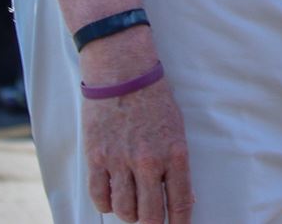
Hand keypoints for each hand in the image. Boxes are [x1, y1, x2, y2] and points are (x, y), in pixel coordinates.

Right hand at [79, 30, 191, 223]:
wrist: (122, 72)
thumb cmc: (155, 99)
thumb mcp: (177, 129)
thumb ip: (178, 164)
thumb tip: (184, 197)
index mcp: (175, 153)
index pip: (181, 202)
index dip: (180, 223)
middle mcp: (148, 161)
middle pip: (150, 214)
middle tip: (152, 222)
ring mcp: (120, 161)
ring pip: (124, 210)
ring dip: (130, 215)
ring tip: (133, 208)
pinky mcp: (97, 158)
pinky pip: (100, 197)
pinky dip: (107, 205)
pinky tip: (112, 200)